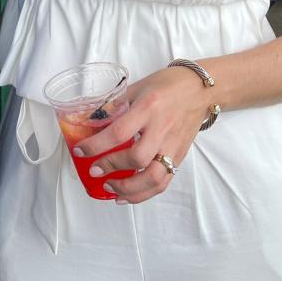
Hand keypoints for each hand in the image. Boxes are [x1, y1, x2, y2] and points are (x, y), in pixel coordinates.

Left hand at [73, 66, 208, 203]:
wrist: (200, 90)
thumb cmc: (167, 85)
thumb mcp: (136, 88)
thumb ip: (115, 106)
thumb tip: (90, 121)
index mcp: (148, 108)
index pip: (118, 132)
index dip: (96, 145)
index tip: (80, 151)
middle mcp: (162, 128)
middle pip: (137, 158)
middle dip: (112, 168)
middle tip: (95, 171)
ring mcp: (173, 145)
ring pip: (154, 177)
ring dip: (129, 189)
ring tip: (110, 189)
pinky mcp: (180, 156)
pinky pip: (164, 181)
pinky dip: (145, 193)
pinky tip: (128, 195)